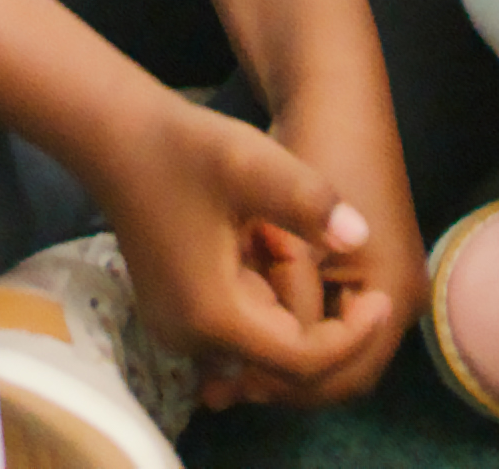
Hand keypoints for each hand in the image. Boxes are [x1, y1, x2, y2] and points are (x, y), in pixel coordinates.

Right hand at [78, 95, 392, 408]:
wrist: (117, 135)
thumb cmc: (185, 147)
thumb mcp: (253, 162)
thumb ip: (309, 200)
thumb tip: (361, 235)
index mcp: (213, 316)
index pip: (301, 363)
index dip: (350, 339)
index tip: (382, 300)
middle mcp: (191, 338)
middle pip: (282, 362)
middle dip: (322, 321)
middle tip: (341, 267)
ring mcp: (179, 329)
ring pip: (261, 344)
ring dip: (294, 305)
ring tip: (298, 244)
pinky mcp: (176, 312)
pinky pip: (238, 326)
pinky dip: (269, 298)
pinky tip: (272, 245)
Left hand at [227, 87, 425, 408]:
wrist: (335, 97)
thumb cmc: (317, 160)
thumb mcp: (296, 240)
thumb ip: (288, 311)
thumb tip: (259, 370)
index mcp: (392, 296)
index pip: (347, 377)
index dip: (291, 388)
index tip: (236, 385)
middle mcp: (397, 298)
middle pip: (342, 370)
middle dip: (285, 380)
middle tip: (223, 385)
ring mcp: (382, 282)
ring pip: (331, 346)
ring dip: (283, 356)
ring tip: (223, 364)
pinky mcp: (361, 268)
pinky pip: (326, 317)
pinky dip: (288, 326)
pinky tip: (242, 326)